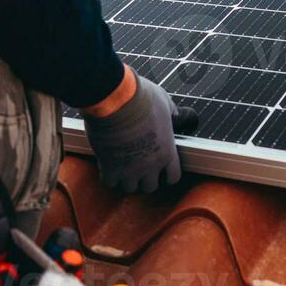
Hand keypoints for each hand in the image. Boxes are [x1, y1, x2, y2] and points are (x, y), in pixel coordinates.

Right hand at [82, 67, 191, 192]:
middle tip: (138, 164)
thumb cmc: (140, 98)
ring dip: (126, 177)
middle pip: (150, 186)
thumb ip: (172, 113)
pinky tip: (107, 163)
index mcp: (167, 151)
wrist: (114, 99)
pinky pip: (109, 182)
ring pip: (130, 187)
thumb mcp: (164, 102)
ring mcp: (130, 169)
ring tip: (122, 164)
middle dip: (145, 177)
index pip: (173, 177)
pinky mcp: (110, 168)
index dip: (166, 173)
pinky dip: (108, 175)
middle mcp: (150, 165)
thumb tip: (177, 114)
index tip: (160, 167)